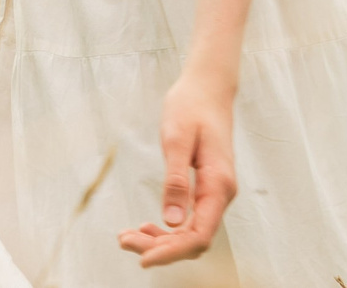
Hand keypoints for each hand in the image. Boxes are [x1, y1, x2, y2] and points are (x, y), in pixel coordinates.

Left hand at [117, 68, 236, 266]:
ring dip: (161, 240)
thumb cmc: (192, 107)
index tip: (143, 258)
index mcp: (219, 184)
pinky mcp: (206, 189)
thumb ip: (176, 180)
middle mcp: (221, 193)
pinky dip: (168, 228)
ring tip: (128, 236)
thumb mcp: (177, 139)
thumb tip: (171, 220)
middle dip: (160, 248)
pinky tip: (147, 227)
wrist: (207, 87)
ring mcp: (215, 192)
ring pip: (190, 232)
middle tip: (124, 240)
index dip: (172, 252)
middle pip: (193, 239)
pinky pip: (190, 219)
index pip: (199, 235)